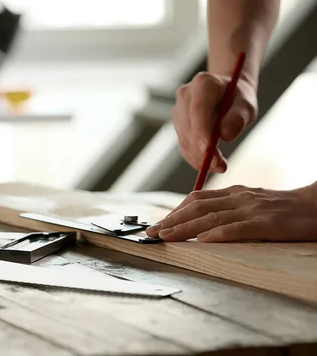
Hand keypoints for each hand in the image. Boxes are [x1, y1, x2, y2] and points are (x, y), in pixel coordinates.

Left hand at [145, 184, 316, 241]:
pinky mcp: (267, 223)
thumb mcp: (251, 204)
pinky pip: (239, 228)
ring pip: (212, 218)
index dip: (174, 211)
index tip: (158, 224)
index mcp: (234, 193)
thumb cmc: (284, 209)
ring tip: (166, 237)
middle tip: (151, 233)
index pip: (197, 200)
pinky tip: (203, 240)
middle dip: (171, 220)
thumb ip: (228, 209)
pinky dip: (219, 234)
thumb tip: (200, 224)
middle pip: (197, 207)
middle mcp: (239, 198)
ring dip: (185, 228)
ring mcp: (252, 209)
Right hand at [172, 72, 257, 172]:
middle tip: (220, 167)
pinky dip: (195, 157)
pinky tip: (209, 164)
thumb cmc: (238, 97)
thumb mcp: (247, 104)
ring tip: (219, 166)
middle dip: (201, 149)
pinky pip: (184, 143)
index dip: (201, 130)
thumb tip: (225, 136)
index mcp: (204, 83)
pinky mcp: (177, 122)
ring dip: (199, 157)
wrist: (226, 91)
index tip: (208, 150)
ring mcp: (178, 108)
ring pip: (184, 138)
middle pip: (189, 126)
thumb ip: (238, 117)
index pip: (199, 109)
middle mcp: (186, 94)